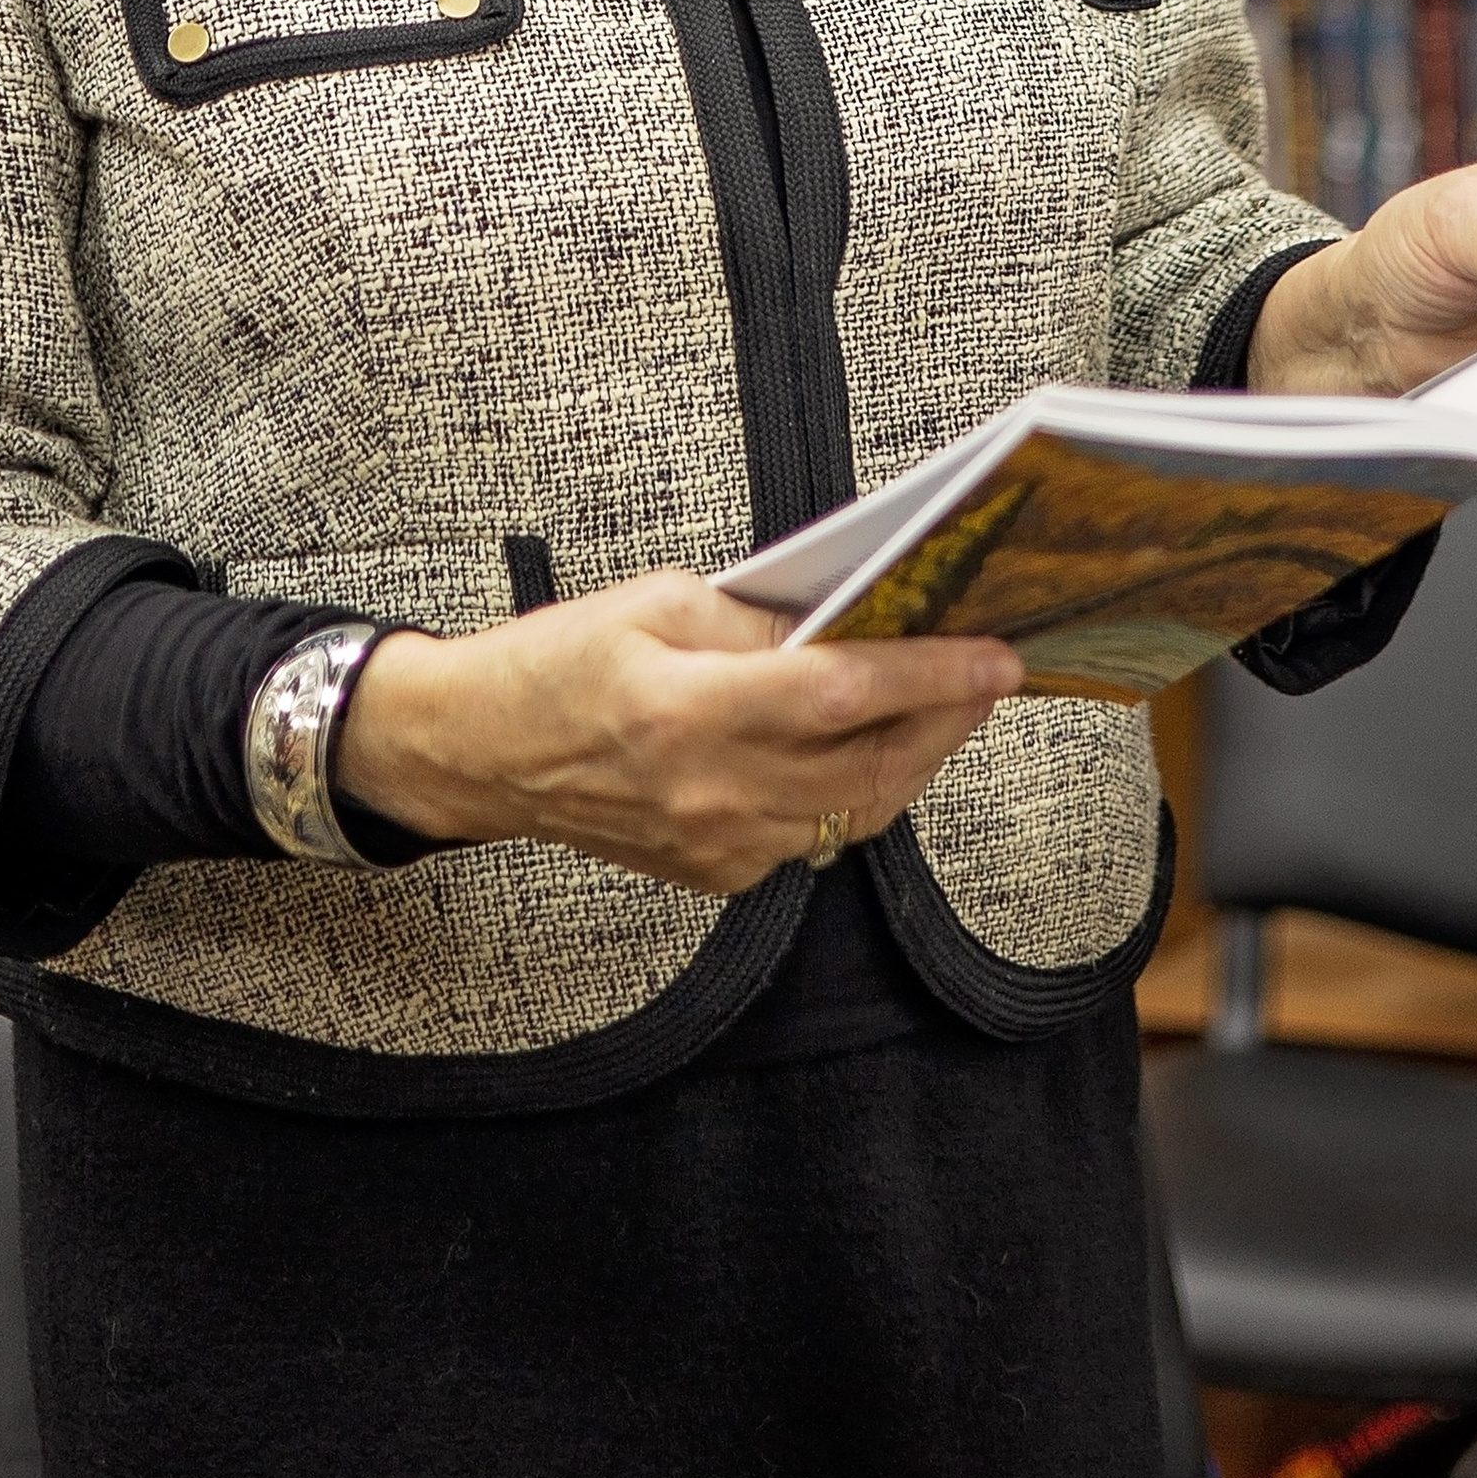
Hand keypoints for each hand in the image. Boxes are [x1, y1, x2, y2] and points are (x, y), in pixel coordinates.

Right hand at [333, 572, 1023, 894]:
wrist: (481, 752)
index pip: (840, 692)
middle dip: (947, 718)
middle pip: (868, 764)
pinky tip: (872, 747)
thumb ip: (759, 622)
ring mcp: (715, 845)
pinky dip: (856, 791)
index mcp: (685, 709)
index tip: (995, 654)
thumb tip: (853, 624)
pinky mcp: (716, 875)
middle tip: (993, 673)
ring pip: (856, 810)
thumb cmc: (559, 660)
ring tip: (950, 705)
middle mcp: (708, 791)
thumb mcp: (656, 602)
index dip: (929, 674)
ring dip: (915, 758)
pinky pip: (814, 835)